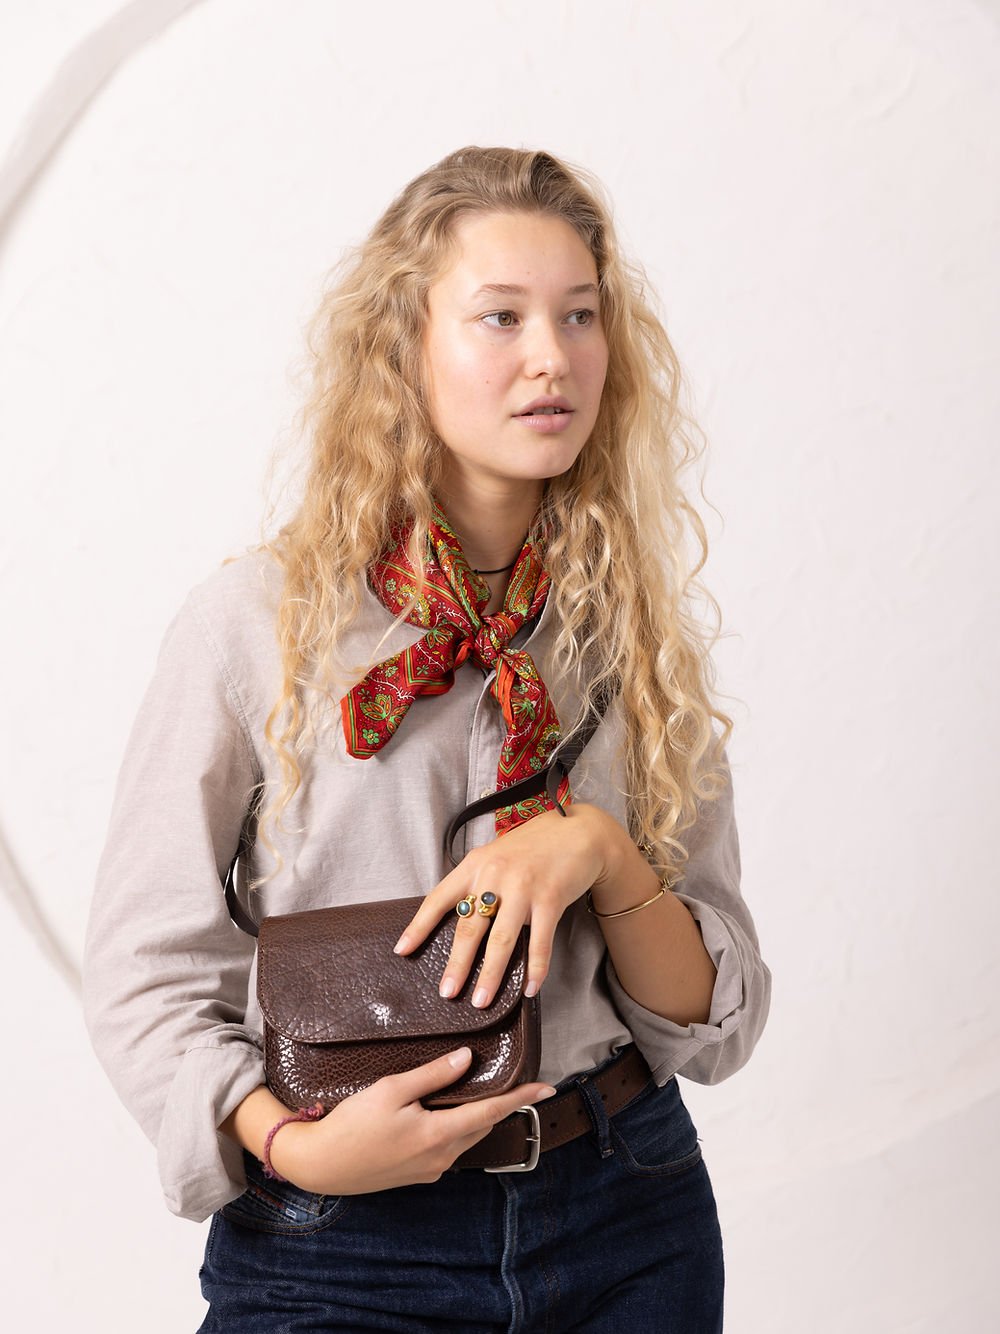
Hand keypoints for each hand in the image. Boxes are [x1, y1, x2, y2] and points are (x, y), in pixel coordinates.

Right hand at [270, 1047, 556, 1194]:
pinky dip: (458, 1129)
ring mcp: (429, 1169)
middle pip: (482, 1126)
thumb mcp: (391, 1090)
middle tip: (522, 1086)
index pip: (491, 1111)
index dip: (521, 1098)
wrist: (322, 1165)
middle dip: (502, 1106)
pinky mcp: (416, 1174)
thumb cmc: (352, 1124)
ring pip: (466, 1138)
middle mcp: (441, 1157)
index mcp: (439, 1135)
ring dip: (480, 1118)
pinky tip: (451, 1115)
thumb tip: (467, 1059)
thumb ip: (432, 1075)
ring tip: (490, 1095)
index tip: (547, 1088)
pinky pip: (449, 1148)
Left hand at [393, 802, 627, 1009]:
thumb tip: (461, 919)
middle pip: (469, 928)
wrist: (578, 833)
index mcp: (475, 865)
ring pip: (501, 941)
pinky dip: (535, 969)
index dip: (418, 926)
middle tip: (446, 992)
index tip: (402, 950)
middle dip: (456, 965)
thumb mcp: (496, 856)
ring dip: (491, 975)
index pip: (439, 898)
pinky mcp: (550, 899)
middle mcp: (495, 875)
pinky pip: (540, 942)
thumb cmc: (534, 848)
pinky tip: (531, 988)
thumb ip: (478, 882)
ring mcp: (523, 888)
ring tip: (481, 1000)